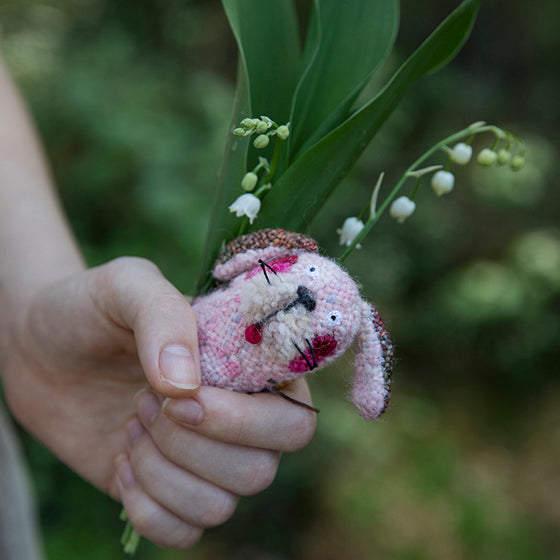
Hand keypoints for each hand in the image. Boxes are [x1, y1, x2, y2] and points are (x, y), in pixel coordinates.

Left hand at [1, 257, 315, 547]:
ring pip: (220, 505)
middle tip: (145, 401)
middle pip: (261, 469)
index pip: (295, 418)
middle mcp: (239, 420)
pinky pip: (184, 532)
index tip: (184, 394)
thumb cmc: (95, 308)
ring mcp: (204, 460)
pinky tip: (120, 461)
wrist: (41, 347)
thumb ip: (164, 318)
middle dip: (193, 444)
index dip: (244, 419)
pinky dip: (147, 506)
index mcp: (250, 371)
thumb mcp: (128, 287)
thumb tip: (184, 386)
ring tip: (131, 421)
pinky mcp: (167, 491)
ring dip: (163, 470)